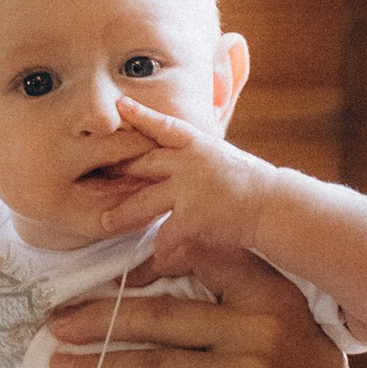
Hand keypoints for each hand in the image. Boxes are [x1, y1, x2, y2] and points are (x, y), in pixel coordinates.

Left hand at [45, 247, 366, 367]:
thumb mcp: (299, 350)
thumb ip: (252, 315)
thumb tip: (174, 289)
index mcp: (280, 299)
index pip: (204, 259)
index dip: (146, 265)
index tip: (101, 277)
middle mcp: (265, 326)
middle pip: (163, 312)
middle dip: (102, 318)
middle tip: (57, 324)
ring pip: (152, 361)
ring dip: (96, 367)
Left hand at [85, 94, 272, 252]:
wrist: (274, 206)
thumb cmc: (249, 183)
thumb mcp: (219, 157)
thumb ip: (192, 157)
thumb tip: (169, 157)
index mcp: (197, 144)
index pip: (163, 125)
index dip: (140, 115)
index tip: (120, 106)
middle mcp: (189, 162)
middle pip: (142, 163)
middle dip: (117, 169)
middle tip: (93, 172)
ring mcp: (188, 188)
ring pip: (143, 202)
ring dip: (122, 215)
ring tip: (104, 223)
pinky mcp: (191, 216)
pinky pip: (165, 235)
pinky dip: (160, 250)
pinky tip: (153, 261)